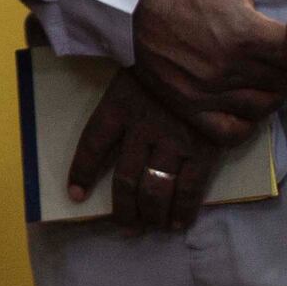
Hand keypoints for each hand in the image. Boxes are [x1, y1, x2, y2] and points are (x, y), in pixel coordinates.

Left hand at [68, 68, 212, 230]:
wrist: (212, 59)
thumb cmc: (163, 67)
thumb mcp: (130, 74)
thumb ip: (116, 100)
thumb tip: (95, 122)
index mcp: (119, 105)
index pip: (92, 144)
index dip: (82, 172)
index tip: (75, 195)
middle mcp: (142, 127)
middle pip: (124, 177)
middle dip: (122, 206)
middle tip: (123, 224)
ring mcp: (173, 141)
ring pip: (154, 189)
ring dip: (149, 214)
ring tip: (147, 226)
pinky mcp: (203, 151)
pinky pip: (189, 189)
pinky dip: (182, 210)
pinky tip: (176, 223)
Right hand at [132, 0, 286, 138]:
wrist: (125, 0)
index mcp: (243, 32)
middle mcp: (228, 67)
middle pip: (284, 79)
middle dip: (286, 63)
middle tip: (273, 48)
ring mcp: (207, 91)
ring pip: (264, 105)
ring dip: (269, 90)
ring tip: (258, 71)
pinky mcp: (189, 106)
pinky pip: (232, 130)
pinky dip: (245, 120)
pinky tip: (242, 98)